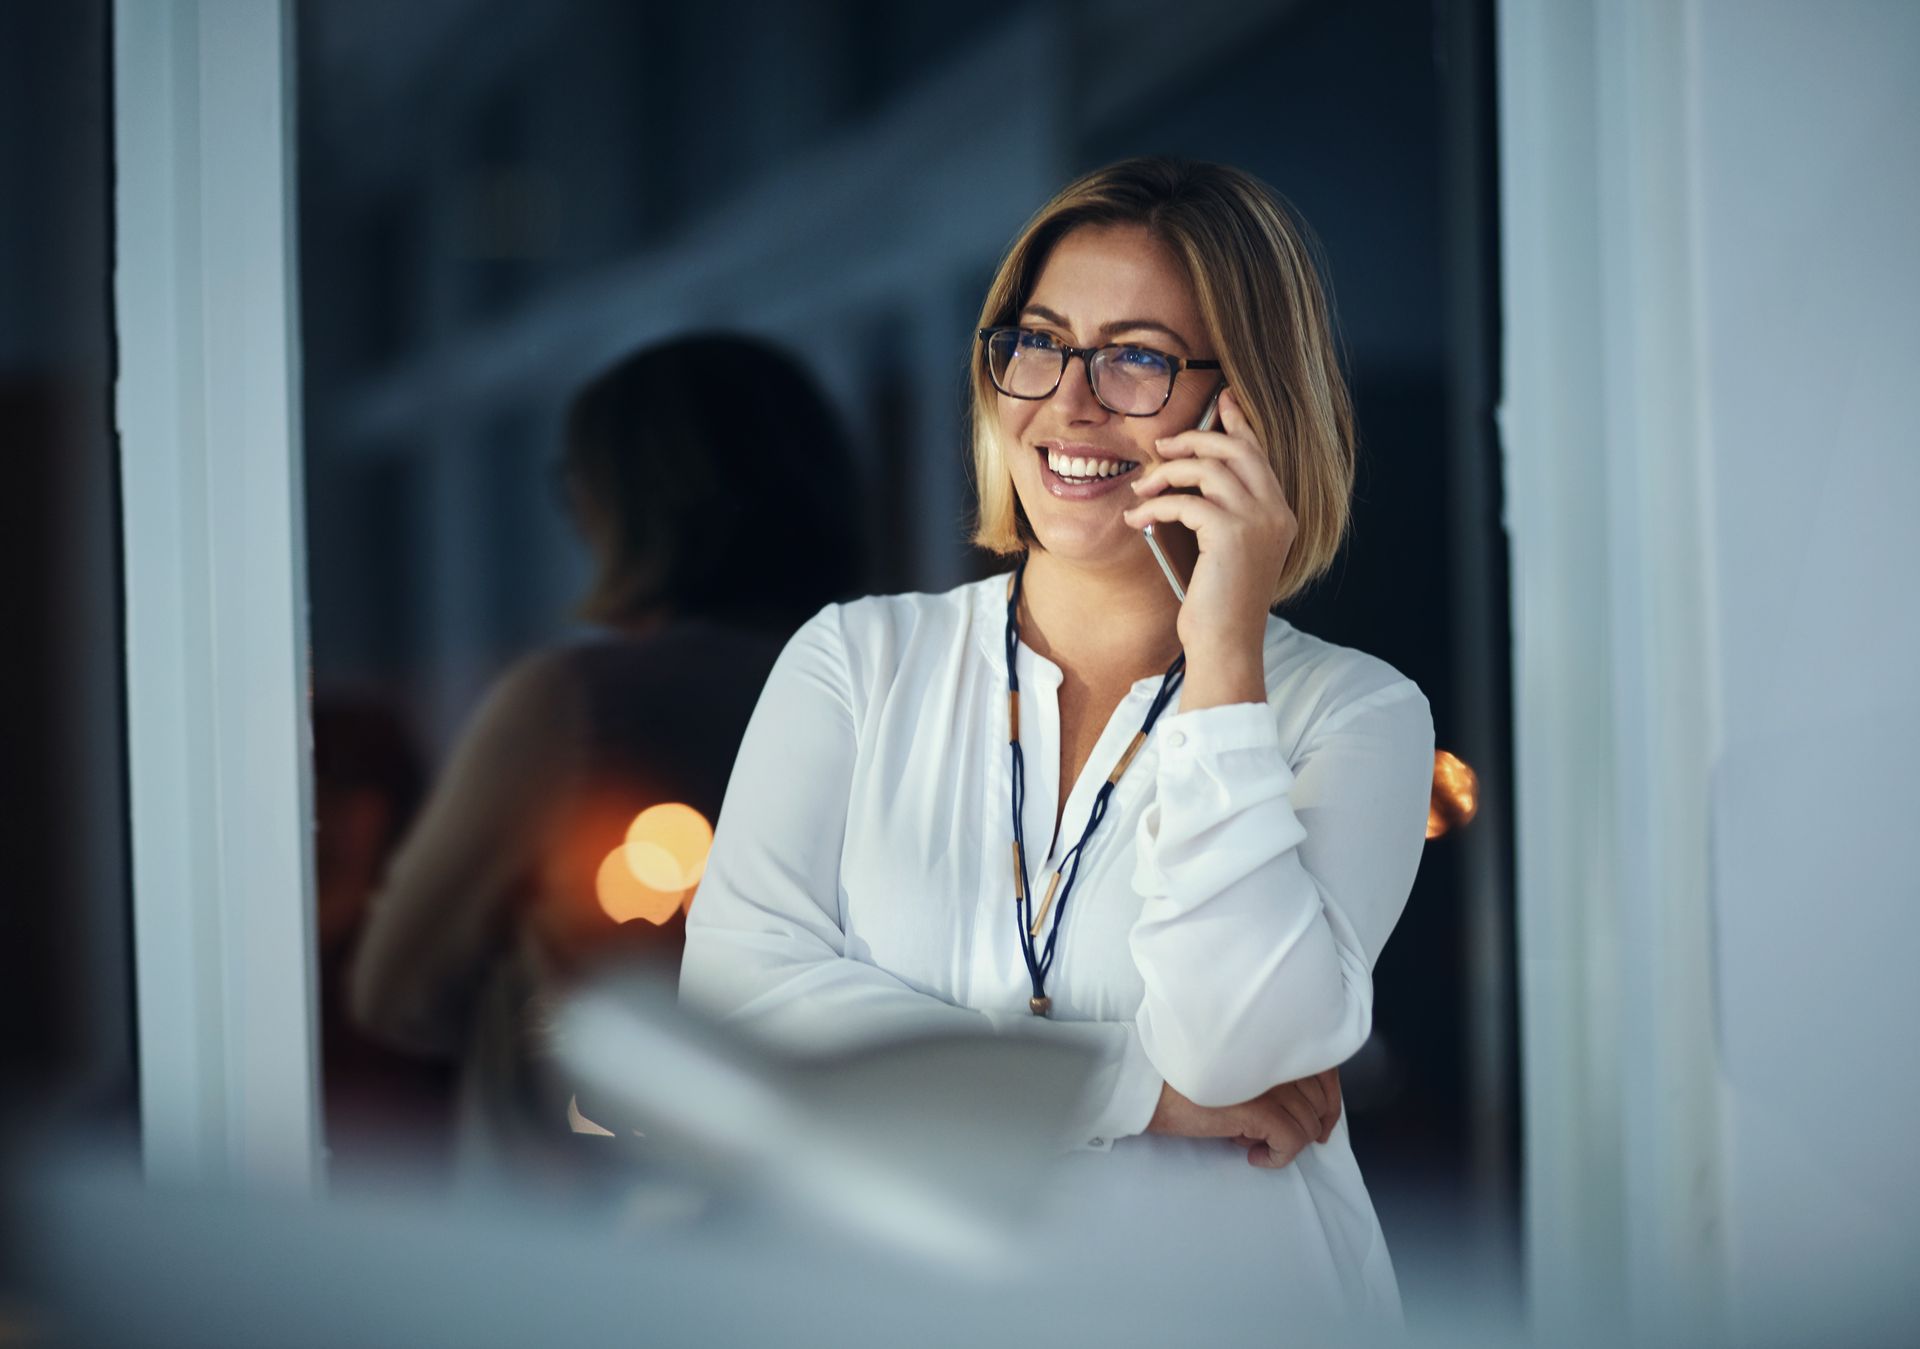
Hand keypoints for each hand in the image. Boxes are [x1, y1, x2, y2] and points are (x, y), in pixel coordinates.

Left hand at [1121, 387, 1297, 670]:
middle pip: (1235, 449)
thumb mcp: (1225, 551)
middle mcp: (1275, 512)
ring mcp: (1257, 520)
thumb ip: (1219, 514)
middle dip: (1194, 440)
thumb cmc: (1218, 604)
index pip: (1259, 454)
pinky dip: (1156, 506)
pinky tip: (1139, 519)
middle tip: (1162, 448)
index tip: (1221, 401)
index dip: (1238, 423)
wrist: (1225, 644)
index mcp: (1279, 514)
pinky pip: (1186, 501)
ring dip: (1166, 473)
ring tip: (1142, 489)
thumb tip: (1185, 478)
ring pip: (1208, 468)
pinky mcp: (1231, 533)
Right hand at [1145, 1068, 1342, 1169]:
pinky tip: (1252, 1156)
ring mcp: (1271, 1083)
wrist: (1152, 1089)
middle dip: (1308, 1129)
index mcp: (1275, 1045)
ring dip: (1286, 1145)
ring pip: (1308, 1127)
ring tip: (1254, 1144)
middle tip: (1277, 1140)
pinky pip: (1291, 1144)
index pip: (1326, 1074)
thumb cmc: (1188, 1081)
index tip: (1319, 1127)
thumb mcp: (1238, 1073)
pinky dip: (1277, 1158)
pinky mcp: (1259, 1109)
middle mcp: (1278, 1059)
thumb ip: (1269, 1078)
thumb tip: (1301, 1111)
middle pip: (1321, 1104)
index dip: (1329, 1106)